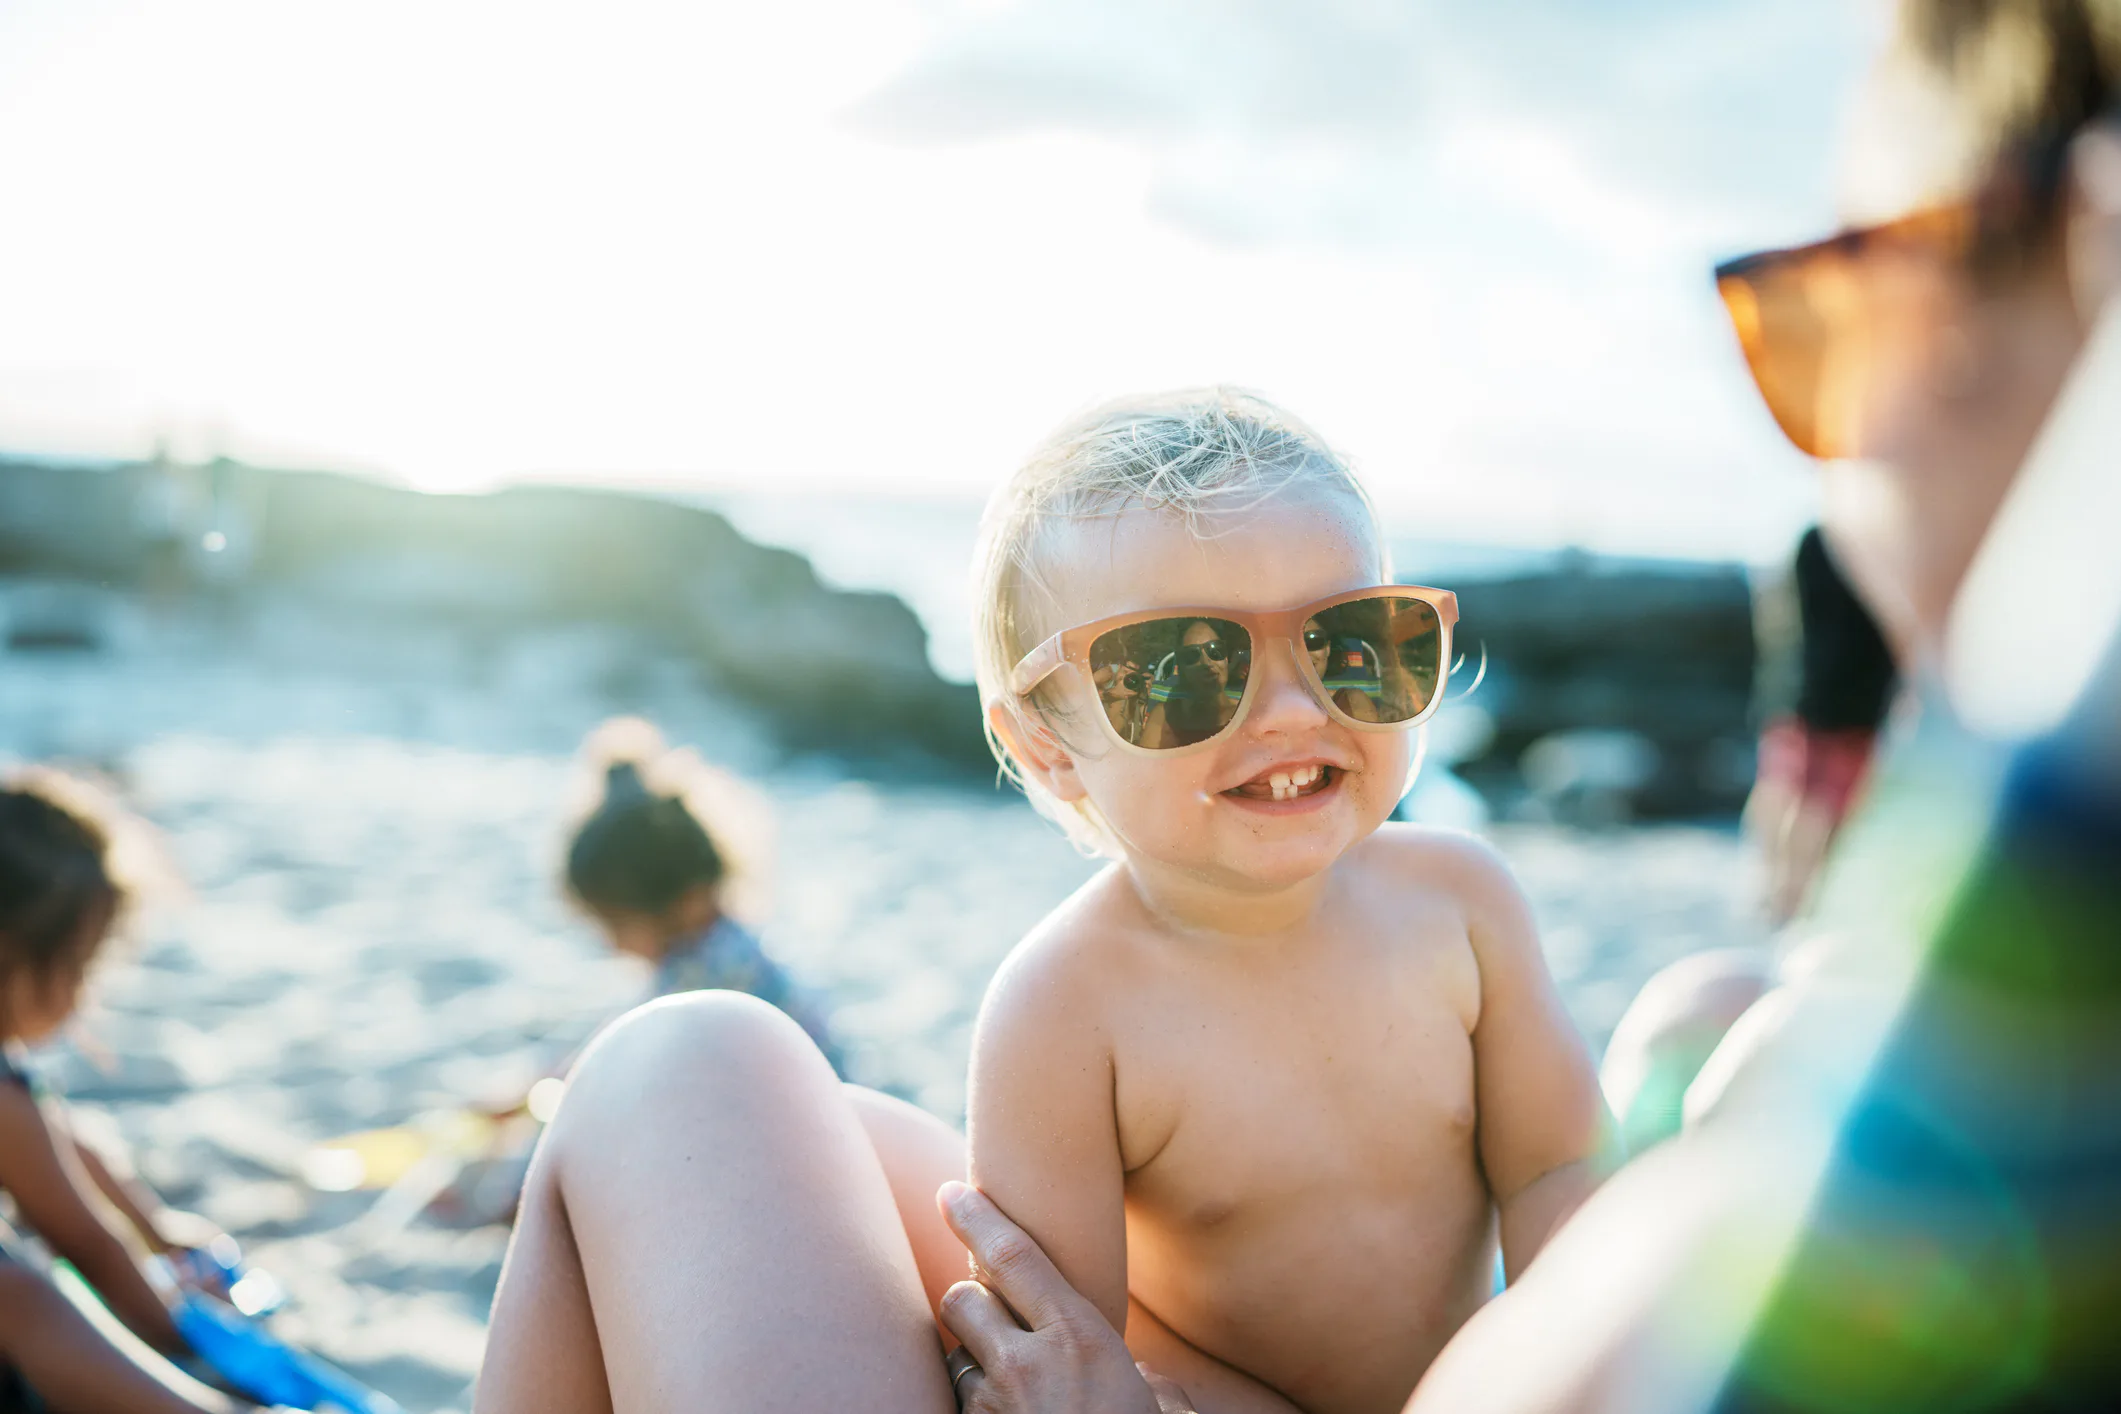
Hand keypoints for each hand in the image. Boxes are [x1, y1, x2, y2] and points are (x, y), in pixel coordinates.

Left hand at [936, 1181, 1193, 1413]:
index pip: (1013, 1255)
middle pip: (962, 1299)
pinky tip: (1005, 1412)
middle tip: (988, 1310)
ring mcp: (997, 1409)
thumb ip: (1149, 1382)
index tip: (952, 1191)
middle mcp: (1030, 1364)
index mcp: (1081, 1336)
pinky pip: (963, 1408)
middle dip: (968, 1300)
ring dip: (971, 1360)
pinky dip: (976, 1405)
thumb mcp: (1162, 1411)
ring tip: (1007, 1379)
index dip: (977, 1215)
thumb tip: (1150, 1382)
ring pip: (955, 1357)